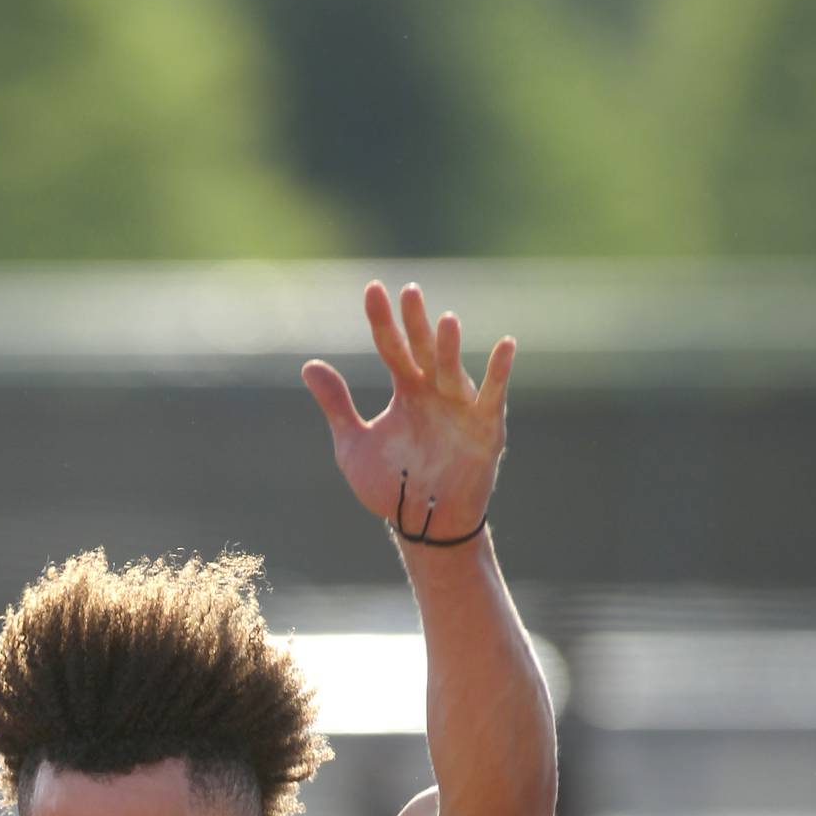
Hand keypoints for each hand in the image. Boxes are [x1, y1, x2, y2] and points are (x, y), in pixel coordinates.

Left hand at [302, 281, 515, 542]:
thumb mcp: (353, 445)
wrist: (422, 526)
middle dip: (416, 323)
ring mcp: (460, 407)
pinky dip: (499, 372)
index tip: (372, 289)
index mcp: (406, 390)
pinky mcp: (485, 428)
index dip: (382, 320)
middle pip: (423, 349)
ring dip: (449, 347)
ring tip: (444, 321)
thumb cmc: (390, 487)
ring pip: (453, 370)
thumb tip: (309, 365)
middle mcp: (434, 392)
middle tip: (409, 292)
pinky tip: (505, 345)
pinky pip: (492, 396)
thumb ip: (336, 405)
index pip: (391, 346)